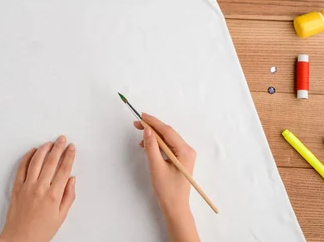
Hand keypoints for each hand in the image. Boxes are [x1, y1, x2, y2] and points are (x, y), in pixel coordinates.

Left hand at [0, 136, 75, 241]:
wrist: (20, 238)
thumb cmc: (41, 231)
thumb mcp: (61, 216)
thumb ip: (69, 196)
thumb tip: (72, 179)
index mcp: (53, 195)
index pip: (64, 169)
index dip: (69, 156)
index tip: (72, 147)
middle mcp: (40, 188)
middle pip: (51, 161)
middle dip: (58, 147)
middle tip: (62, 139)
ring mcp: (27, 186)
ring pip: (36, 161)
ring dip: (44, 149)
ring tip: (49, 142)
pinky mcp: (16, 187)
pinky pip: (22, 167)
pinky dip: (27, 157)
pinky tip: (33, 152)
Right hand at [134, 113, 199, 241]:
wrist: (175, 207)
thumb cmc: (167, 190)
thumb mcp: (156, 167)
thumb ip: (151, 147)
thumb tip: (147, 130)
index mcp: (185, 151)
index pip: (167, 131)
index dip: (153, 122)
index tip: (141, 116)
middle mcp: (187, 150)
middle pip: (168, 133)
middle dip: (152, 128)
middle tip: (136, 125)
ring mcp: (185, 154)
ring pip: (167, 139)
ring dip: (154, 137)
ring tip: (140, 139)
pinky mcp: (180, 159)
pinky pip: (168, 146)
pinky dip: (157, 144)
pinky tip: (148, 146)